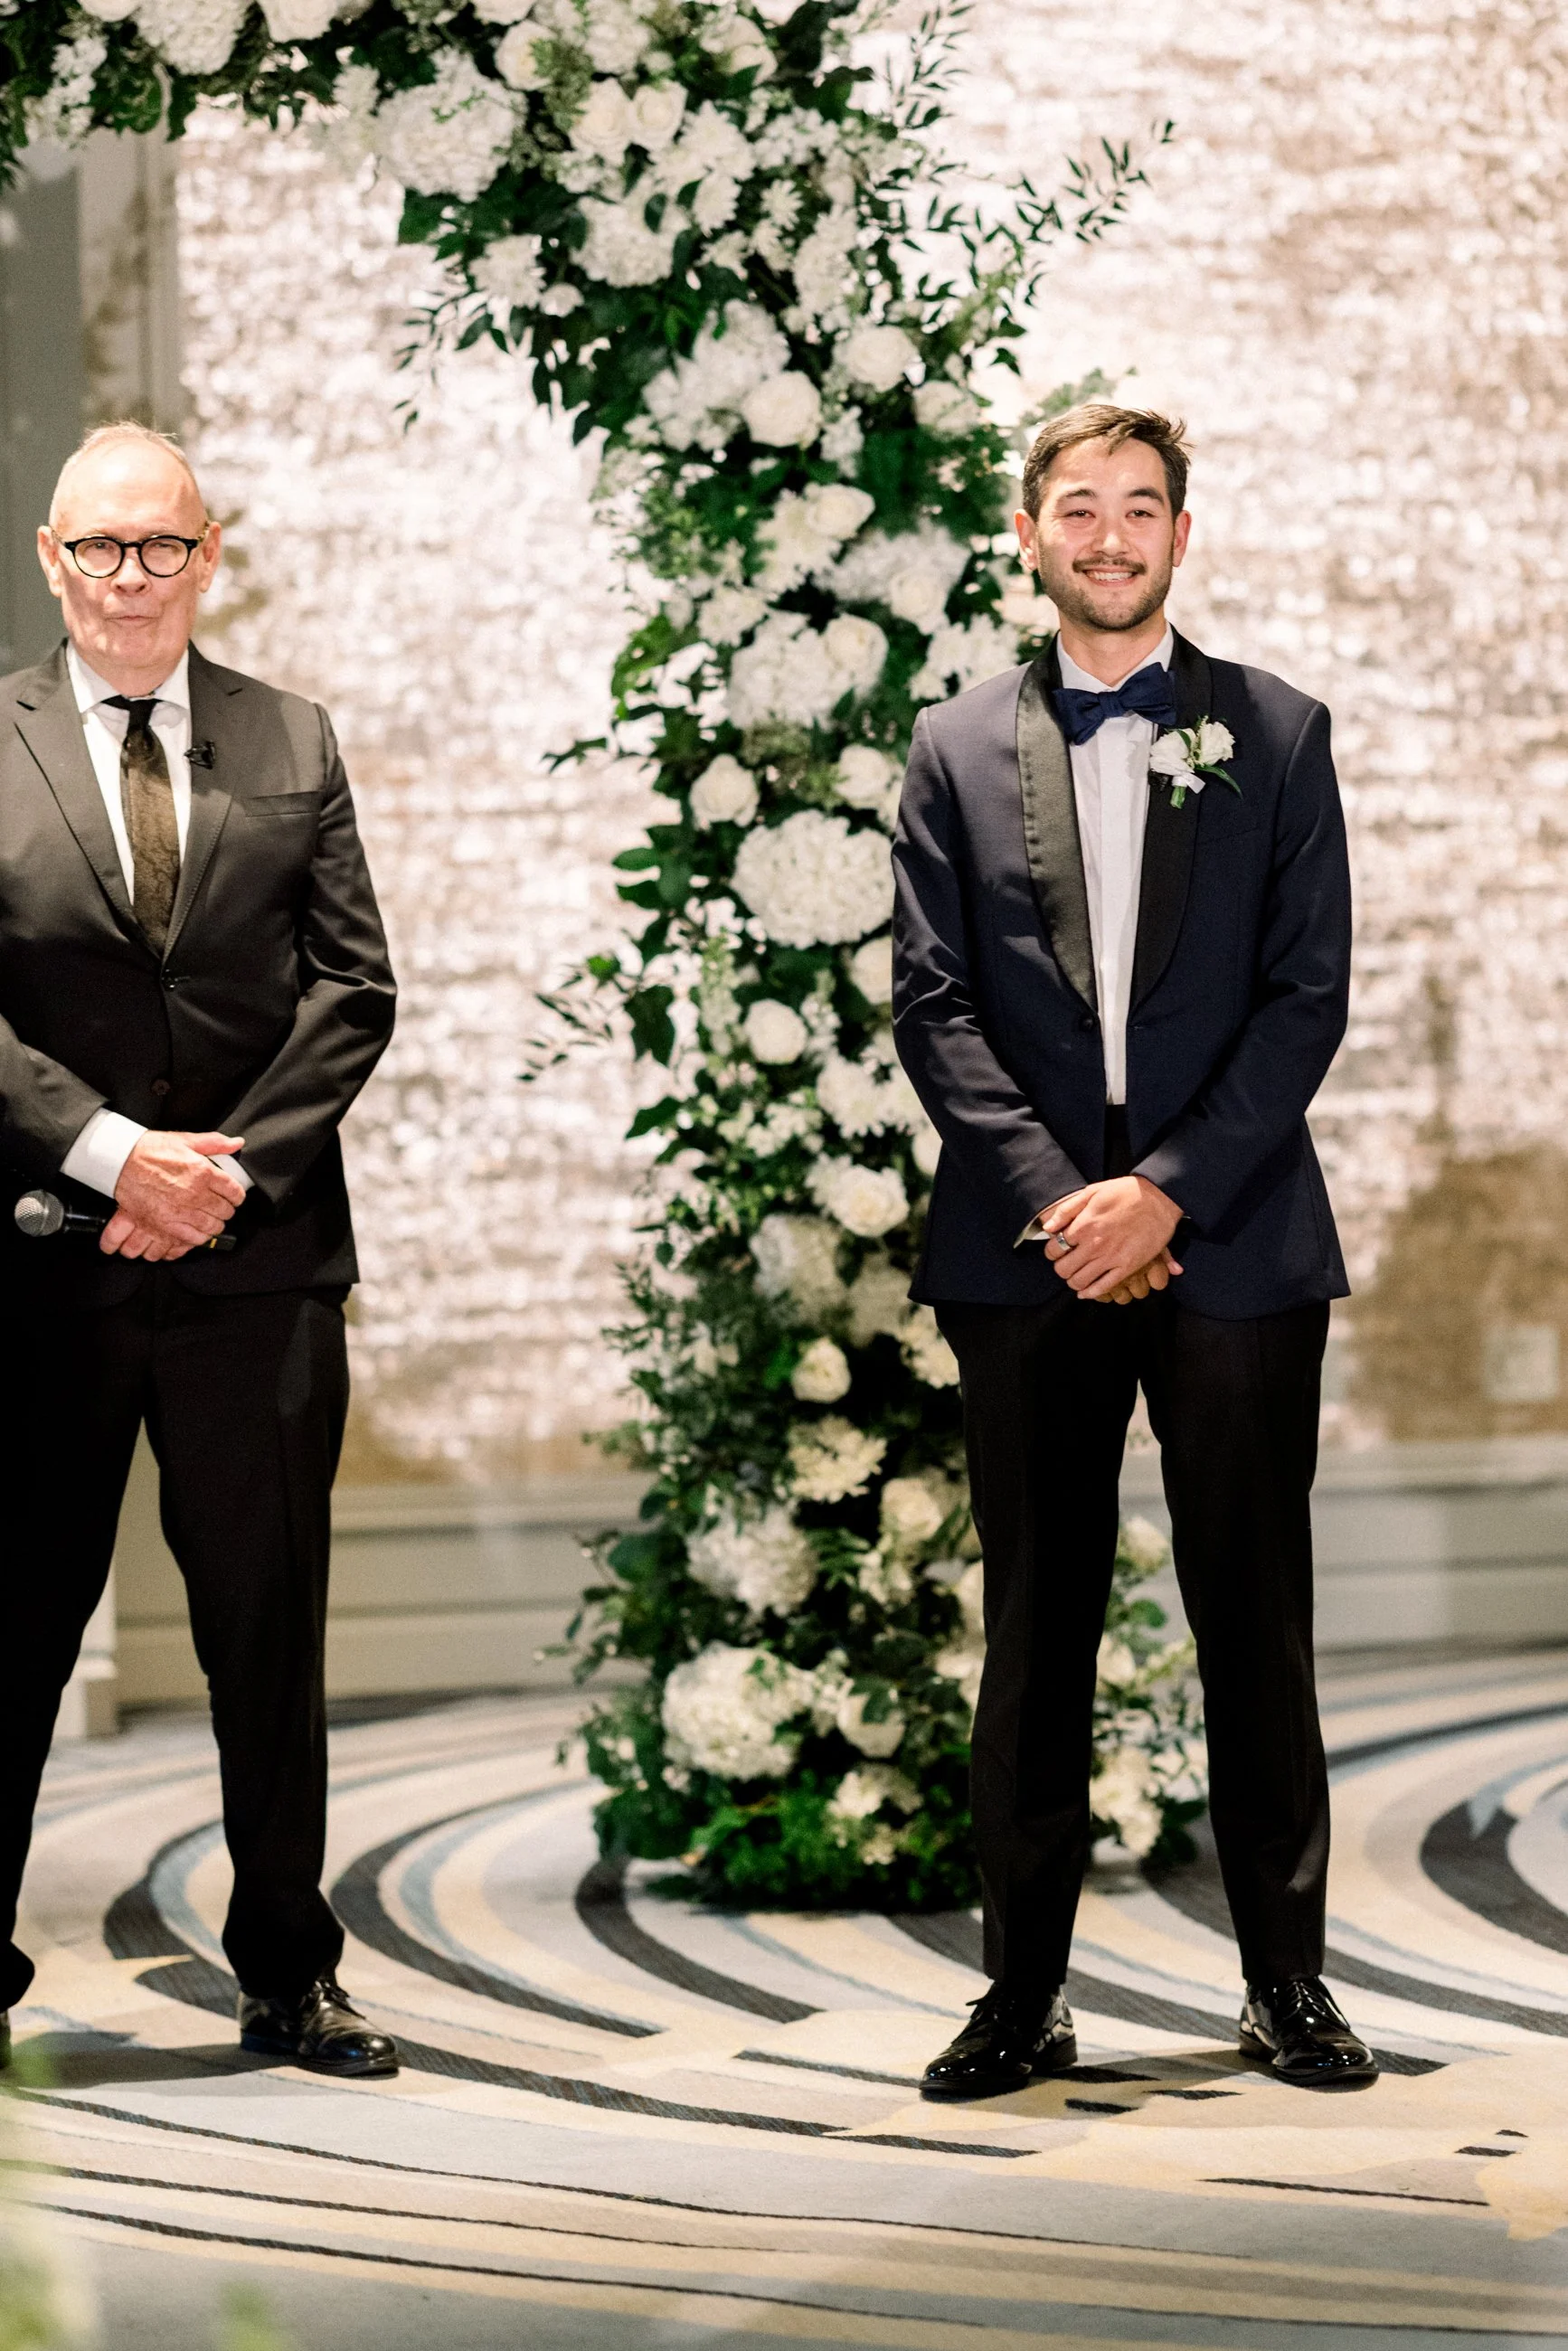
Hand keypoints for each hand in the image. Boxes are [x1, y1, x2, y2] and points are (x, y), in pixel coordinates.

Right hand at [102, 1129, 244, 1256]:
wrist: (120, 1161)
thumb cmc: (151, 1150)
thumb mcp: (186, 1140)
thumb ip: (215, 1143)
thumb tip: (237, 1143)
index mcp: (203, 1172)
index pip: (234, 1191)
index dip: (236, 1196)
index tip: (233, 1197)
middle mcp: (195, 1194)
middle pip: (225, 1212)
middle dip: (225, 1210)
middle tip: (220, 1208)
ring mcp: (180, 1212)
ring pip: (211, 1228)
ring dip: (213, 1225)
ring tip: (209, 1219)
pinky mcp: (165, 1225)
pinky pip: (192, 1239)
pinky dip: (198, 1237)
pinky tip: (196, 1230)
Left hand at [1040, 1176, 1183, 1302]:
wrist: (1159, 1198)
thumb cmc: (1125, 1192)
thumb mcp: (1092, 1192)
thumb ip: (1067, 1210)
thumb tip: (1047, 1228)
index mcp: (1083, 1226)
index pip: (1053, 1249)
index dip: (1052, 1251)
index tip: (1057, 1250)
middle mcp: (1094, 1245)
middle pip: (1063, 1269)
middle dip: (1061, 1267)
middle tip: (1067, 1262)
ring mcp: (1111, 1258)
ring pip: (1079, 1282)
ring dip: (1074, 1280)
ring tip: (1078, 1273)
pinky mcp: (1127, 1267)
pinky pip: (1102, 1287)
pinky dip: (1091, 1293)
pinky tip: (1087, 1291)